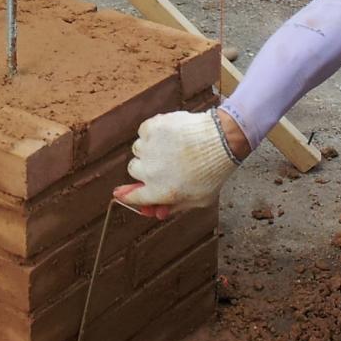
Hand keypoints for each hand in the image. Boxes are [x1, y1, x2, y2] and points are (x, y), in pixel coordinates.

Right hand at [114, 110, 239, 221]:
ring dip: (150, 149)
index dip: (127, 195)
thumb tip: (157, 213)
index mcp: (159, 192)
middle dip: (145, 168)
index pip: (134, 197)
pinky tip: (170, 134)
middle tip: (163, 164)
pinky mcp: (151, 128)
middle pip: (134, 169)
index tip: (119, 193)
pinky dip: (153, 132)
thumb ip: (175, 207)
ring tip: (171, 147)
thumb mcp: (200, 199)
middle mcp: (149, 171)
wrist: (221, 140)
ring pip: (138, 149)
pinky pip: (144, 131)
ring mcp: (148, 148)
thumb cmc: (213, 171)